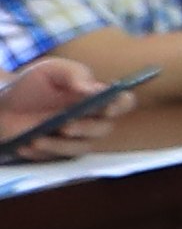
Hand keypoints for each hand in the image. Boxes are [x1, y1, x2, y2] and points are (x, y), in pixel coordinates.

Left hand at [1, 54, 136, 159]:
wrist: (2, 103)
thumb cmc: (31, 84)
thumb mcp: (51, 70)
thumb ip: (74, 74)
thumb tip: (96, 89)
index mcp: (96, 98)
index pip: (122, 102)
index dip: (120, 105)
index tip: (106, 107)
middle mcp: (92, 119)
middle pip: (103, 129)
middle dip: (86, 128)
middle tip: (65, 126)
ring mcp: (76, 138)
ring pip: (81, 148)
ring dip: (61, 146)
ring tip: (37, 140)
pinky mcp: (57, 152)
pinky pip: (56, 158)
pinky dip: (41, 153)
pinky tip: (25, 145)